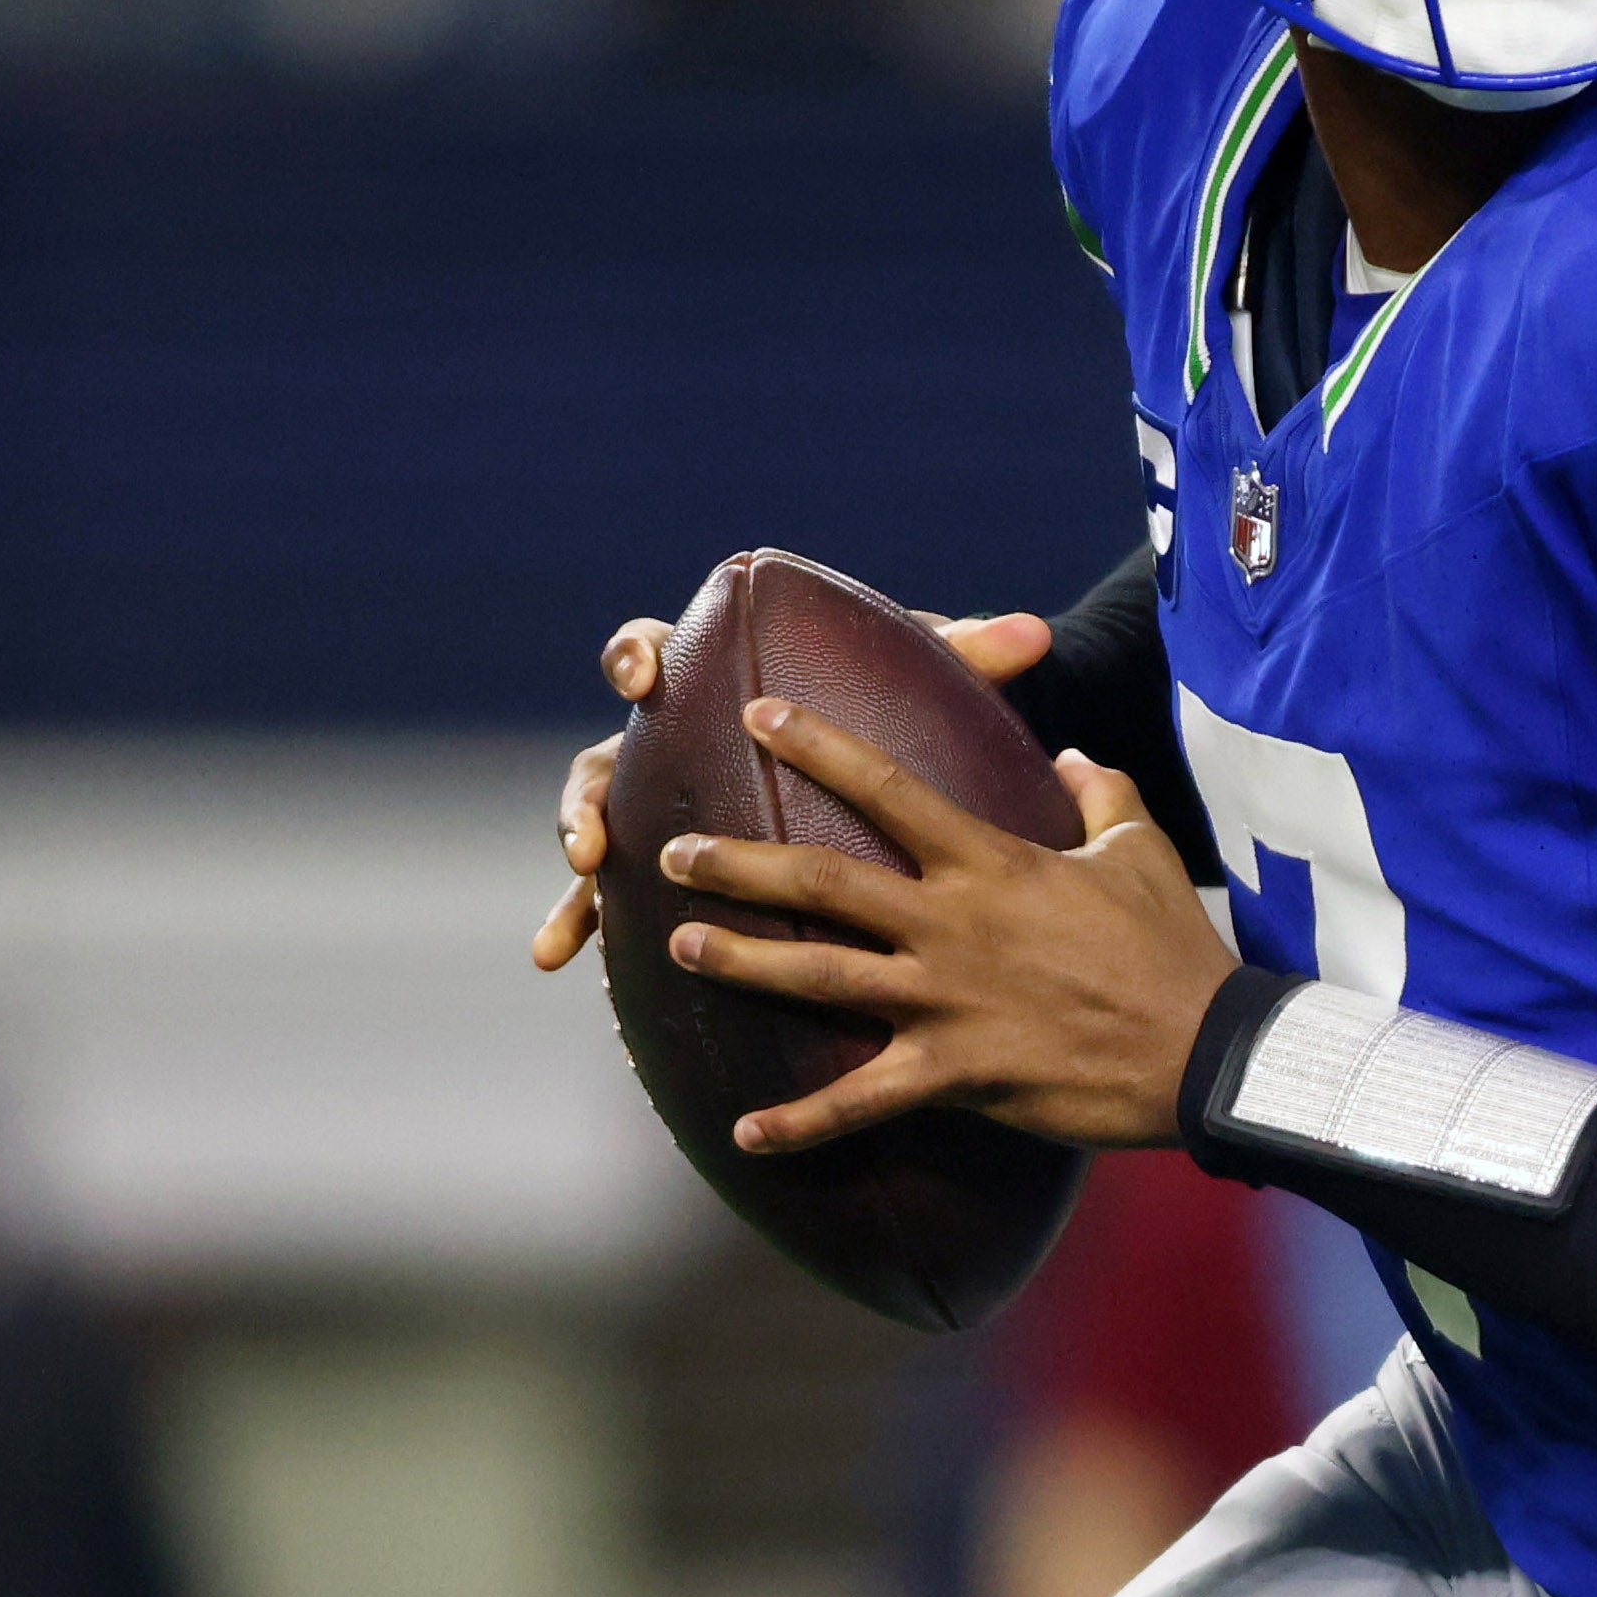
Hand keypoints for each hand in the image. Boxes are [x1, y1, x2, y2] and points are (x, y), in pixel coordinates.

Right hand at [527, 602, 1064, 975]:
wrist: (892, 782)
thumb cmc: (900, 715)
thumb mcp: (931, 688)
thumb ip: (969, 658)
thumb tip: (1034, 635)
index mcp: (722, 685)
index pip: (661, 652)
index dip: (639, 657)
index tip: (644, 677)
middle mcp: (676, 746)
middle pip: (608, 754)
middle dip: (588, 790)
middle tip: (593, 829)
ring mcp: (661, 810)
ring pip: (595, 827)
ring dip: (577, 860)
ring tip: (580, 902)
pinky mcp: (662, 874)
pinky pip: (609, 900)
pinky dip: (578, 925)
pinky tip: (562, 961)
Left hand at [659, 690, 1228, 1155]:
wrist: (1203, 1048)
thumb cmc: (1174, 948)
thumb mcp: (1141, 853)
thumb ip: (1102, 795)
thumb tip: (1076, 754)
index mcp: (990, 864)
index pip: (887, 789)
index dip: (818, 745)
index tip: (757, 713)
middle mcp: (951, 925)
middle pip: (821, 882)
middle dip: (739, 863)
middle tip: (676, 851)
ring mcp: (946, 1001)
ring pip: (820, 976)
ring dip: (742, 962)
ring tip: (679, 946)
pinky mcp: (956, 1074)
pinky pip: (862, 1101)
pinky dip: (800, 1121)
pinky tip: (744, 1132)